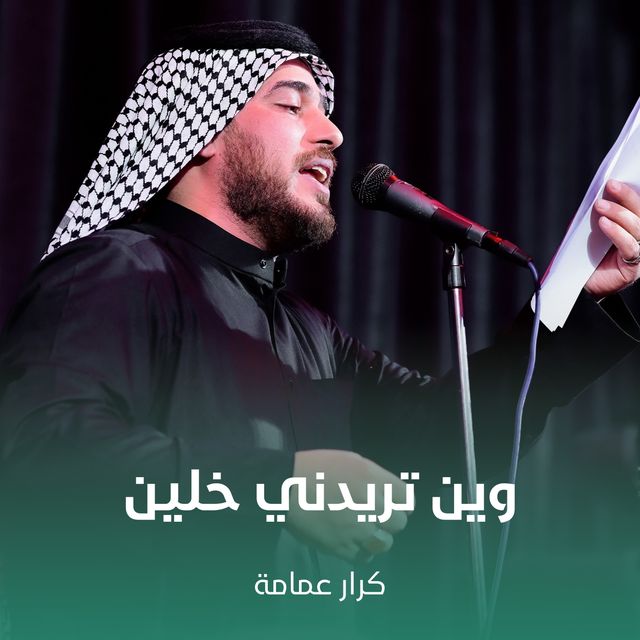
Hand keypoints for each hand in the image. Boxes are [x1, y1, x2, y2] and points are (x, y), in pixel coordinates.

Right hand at [286, 449, 409, 562]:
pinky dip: (362, 551)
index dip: (401, 502)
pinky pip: (365, 558)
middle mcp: (369, 504)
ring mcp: (356, 529)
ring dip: (379, 537)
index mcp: (372, 479)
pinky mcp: (341, 547)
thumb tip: (391, 494)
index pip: (407, 498)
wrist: (285, 487)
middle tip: (376, 516)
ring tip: (366, 531)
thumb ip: (375, 477)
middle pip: (399, 522)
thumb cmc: (316, 468)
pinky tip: (354, 542)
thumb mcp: (351, 461)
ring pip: (386, 543)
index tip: (394, 504)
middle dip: (390, 519)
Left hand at [584, 179, 639, 297]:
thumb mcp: (586, 231)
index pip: (637, 205)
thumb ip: (593, 215)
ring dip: (619, 213)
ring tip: (600, 206)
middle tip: (611, 185)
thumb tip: (594, 195)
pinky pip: (630, 246)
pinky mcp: (634, 266)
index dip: (631, 191)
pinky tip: (604, 224)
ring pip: (638, 227)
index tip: (618, 177)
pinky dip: (617, 233)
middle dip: (626, 196)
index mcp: (631, 226)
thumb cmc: (584, 256)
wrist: (578, 285)